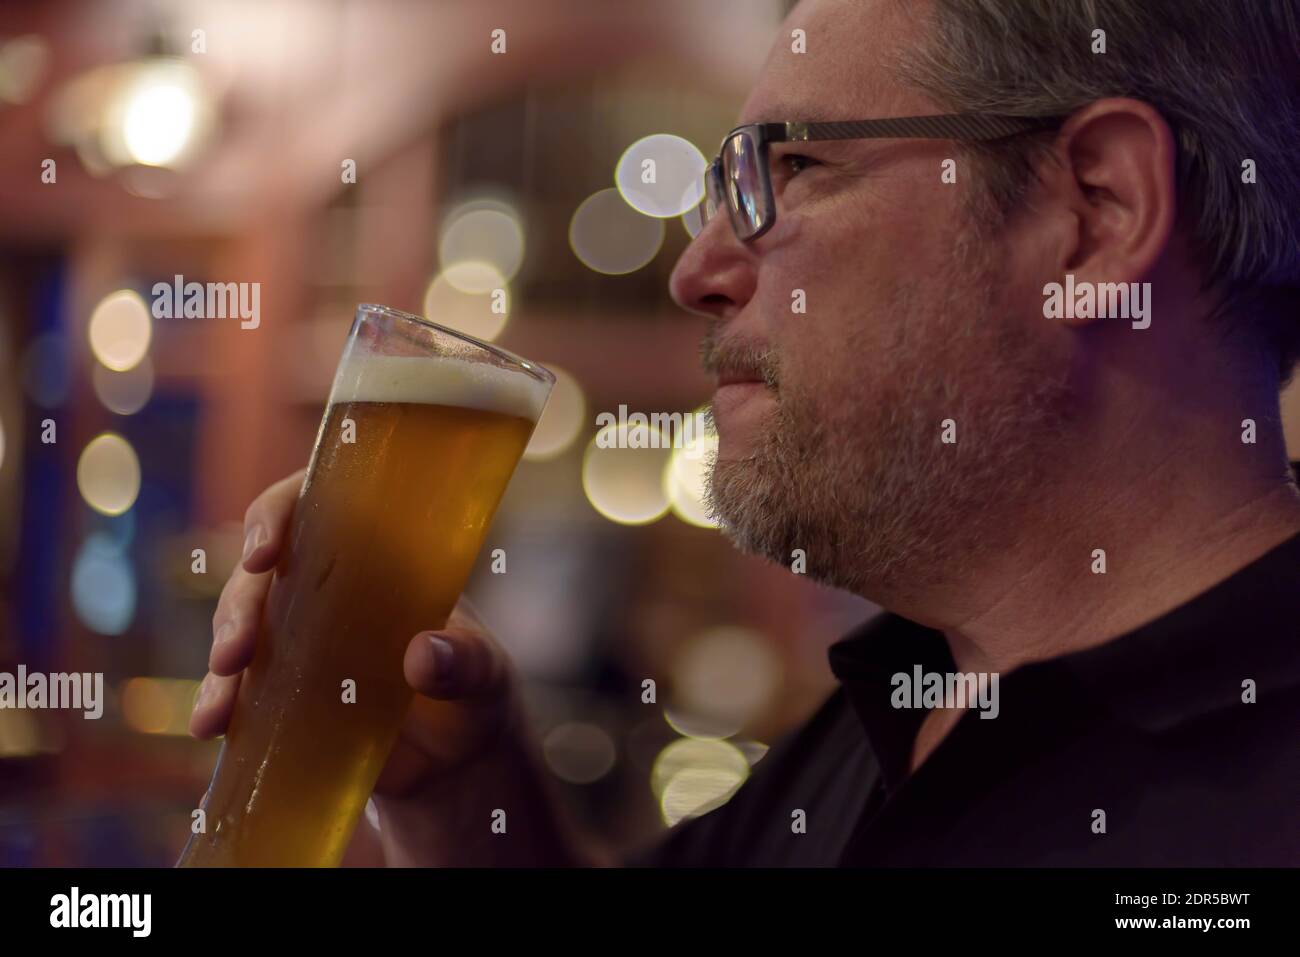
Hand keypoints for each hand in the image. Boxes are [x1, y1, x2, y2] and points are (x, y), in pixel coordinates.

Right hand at [189, 470, 587, 864]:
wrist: (461, 765)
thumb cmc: (478, 696)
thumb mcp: (486, 675)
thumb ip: (468, 662)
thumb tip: (424, 654)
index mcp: (378, 559)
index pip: (318, 506)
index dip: (279, 514)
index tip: (264, 550)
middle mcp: (328, 590)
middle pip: (263, 573)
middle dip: (238, 607)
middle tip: (235, 652)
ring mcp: (299, 640)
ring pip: (240, 628)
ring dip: (221, 662)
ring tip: (217, 711)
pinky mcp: (283, 691)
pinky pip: (238, 686)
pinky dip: (219, 703)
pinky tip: (209, 726)